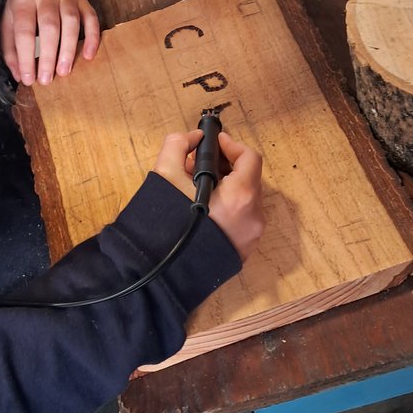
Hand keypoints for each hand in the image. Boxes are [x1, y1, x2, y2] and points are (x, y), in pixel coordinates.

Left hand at [0, 0, 100, 85]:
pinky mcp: (82, 0)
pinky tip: (88, 55)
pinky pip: (91, 18)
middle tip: (47, 79)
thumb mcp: (8, 23)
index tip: (28, 79)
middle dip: (48, 57)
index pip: (25, 32)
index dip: (26, 57)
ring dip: (69, 49)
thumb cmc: (23, 9)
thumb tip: (19, 75)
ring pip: (71, 23)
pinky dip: (92, 37)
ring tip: (64, 71)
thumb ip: (11, 49)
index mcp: (23, 1)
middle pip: (49, 28)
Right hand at [152, 129, 264, 261]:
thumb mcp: (164, 174)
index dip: (231, 145)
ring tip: (197, 186)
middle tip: (200, 163)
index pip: (250, 158)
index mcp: (241, 196)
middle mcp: (253, 217)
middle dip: (226, 166)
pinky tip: (204, 208)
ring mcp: (251, 237)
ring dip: (226, 187)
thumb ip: (178, 145)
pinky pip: (241, 220)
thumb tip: (194, 138)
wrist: (158, 273)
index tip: (214, 142)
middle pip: (249, 179)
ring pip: (245, 200)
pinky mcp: (243, 251)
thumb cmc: (165, 222)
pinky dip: (228, 207)